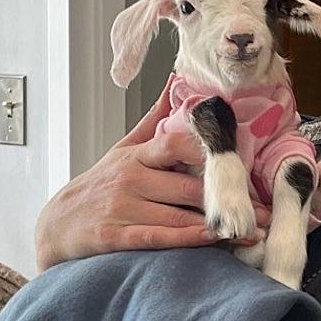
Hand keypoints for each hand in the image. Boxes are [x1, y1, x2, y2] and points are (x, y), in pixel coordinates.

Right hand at [34, 74, 262, 270]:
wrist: (55, 225)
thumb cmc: (99, 185)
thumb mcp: (123, 149)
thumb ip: (154, 120)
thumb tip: (175, 81)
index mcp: (138, 155)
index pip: (178, 144)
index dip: (211, 152)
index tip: (244, 161)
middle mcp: (132, 178)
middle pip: (189, 185)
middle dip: (230, 198)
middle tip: (265, 207)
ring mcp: (124, 207)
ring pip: (181, 214)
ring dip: (220, 224)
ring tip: (255, 230)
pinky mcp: (117, 236)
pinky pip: (161, 236)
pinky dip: (190, 239)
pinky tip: (216, 240)